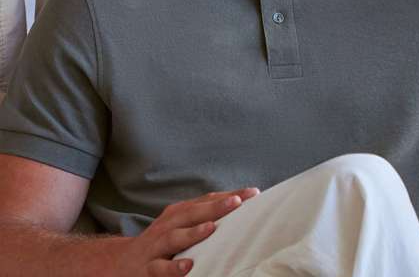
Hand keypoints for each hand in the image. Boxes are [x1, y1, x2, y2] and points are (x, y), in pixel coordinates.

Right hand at [115, 187, 259, 275]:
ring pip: (175, 237)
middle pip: (193, 212)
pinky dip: (174, 267)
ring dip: (194, 232)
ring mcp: (157, 246)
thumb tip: (243, 209)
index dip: (230, 195)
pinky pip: (161, 268)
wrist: (122, 263)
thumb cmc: (162, 242)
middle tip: (237, 201)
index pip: (207, 200)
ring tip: (212, 228)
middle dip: (215, 206)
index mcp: (180, 213)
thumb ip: (205, 217)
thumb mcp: (181, 225)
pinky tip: (188, 266)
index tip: (254, 193)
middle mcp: (169, 224)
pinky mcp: (148, 269)